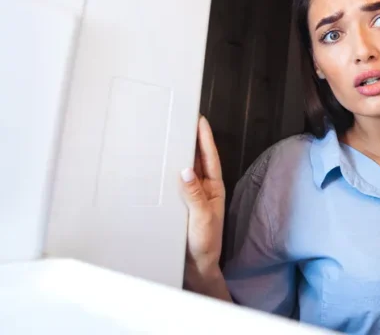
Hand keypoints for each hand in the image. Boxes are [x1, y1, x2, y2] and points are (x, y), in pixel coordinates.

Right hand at [180, 116, 225, 290]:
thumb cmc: (205, 244)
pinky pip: (172, 183)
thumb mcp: (202, 218)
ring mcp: (190, 196)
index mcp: (213, 188)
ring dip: (177, 153)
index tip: (200, 120)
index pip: (209, 158)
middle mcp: (202, 189)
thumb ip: (194, 196)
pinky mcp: (178, 205)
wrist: (197, 267)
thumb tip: (186, 171)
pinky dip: (166, 172)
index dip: (204, 138)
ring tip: (168, 135)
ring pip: (183, 169)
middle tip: (181, 119)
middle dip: (190, 139)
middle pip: (195, 159)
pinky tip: (157, 164)